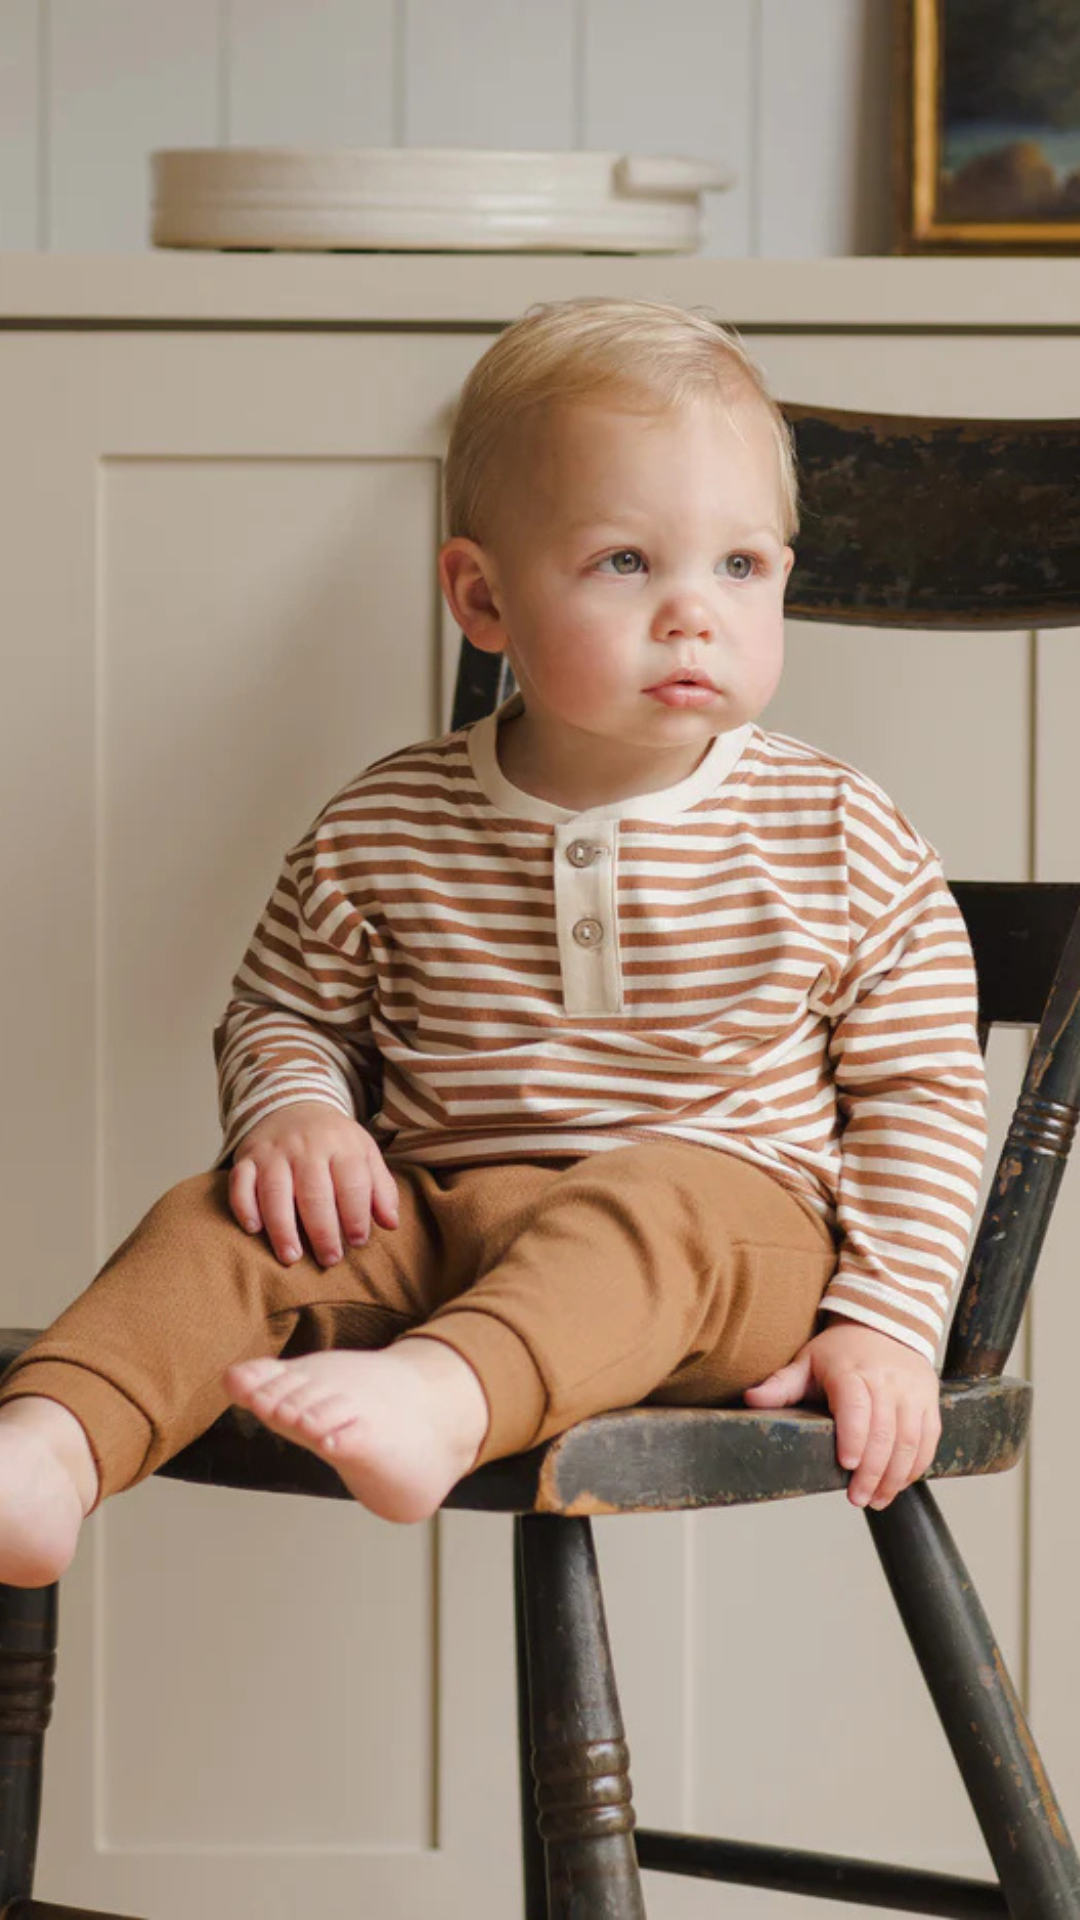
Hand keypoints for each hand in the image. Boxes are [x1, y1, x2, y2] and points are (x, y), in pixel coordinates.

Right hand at [229, 1102, 398, 1267]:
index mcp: (341, 1145)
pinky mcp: (247, 1157)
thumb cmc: (334, 1141)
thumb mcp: (364, 1154)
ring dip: (282, 1228)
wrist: (294, 1103)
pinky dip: (244, 1207)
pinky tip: (254, 1230)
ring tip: (292, 1257)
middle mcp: (306, 1147)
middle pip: (314, 1193)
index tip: (358, 1242)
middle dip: (322, 1231)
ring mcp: (273, 1152)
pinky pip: (240, 1182)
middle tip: (329, 1260)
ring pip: (275, 1191)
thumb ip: (381, 1188)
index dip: (356, 1216)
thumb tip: (392, 1223)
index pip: (351, 1183)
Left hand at [743, 1318, 940, 1510]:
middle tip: (857, 1498)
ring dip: (895, 1476)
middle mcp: (887, 1381)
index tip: (846, 1463)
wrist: (886, 1325)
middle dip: (872, 1471)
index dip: (854, 1436)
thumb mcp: (807, 1361)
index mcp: (853, 1371)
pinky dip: (916, 1466)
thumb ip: (781, 1384)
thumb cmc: (841, 1351)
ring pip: (910, 1440)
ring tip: (876, 1499)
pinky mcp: (929, 1402)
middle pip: (885, 1431)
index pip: (857, 1406)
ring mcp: (912, 1392)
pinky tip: (898, 1484)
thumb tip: (751, 1399)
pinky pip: (928, 1439)